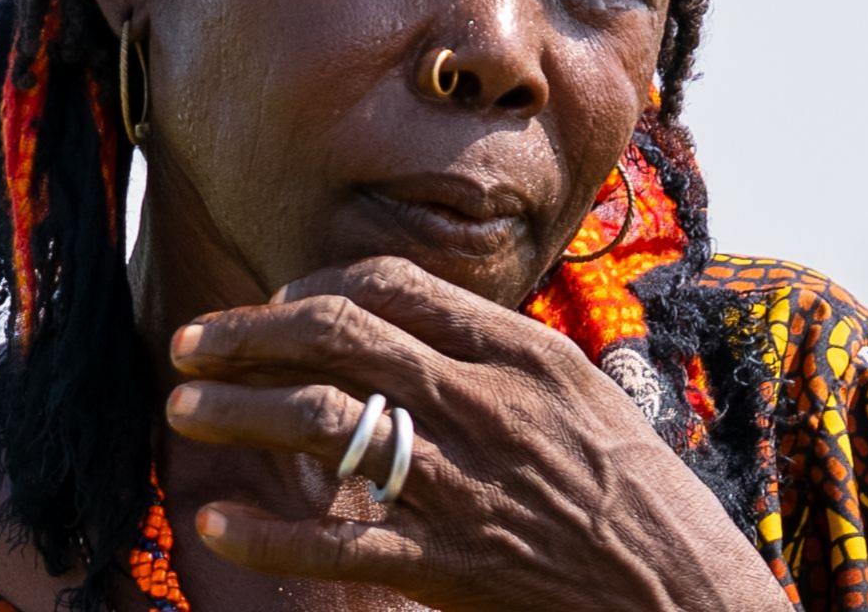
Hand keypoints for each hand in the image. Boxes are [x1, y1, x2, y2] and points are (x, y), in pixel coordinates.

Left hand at [166, 256, 790, 610]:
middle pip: (337, 334)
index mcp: (521, 353)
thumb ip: (502, 363)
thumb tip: (424, 334)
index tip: (274, 305)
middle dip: (249, 333)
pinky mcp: (448, 563)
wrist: (684, 597)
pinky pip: (336, 538)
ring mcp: (463, 481)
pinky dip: (268, 527)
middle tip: (192, 344)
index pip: (390, 287)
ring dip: (238, 410)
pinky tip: (218, 517)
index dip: (312, 287)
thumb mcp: (584, 400)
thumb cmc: (638, 500)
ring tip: (183, 411)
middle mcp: (485, 403)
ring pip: (321, 420)